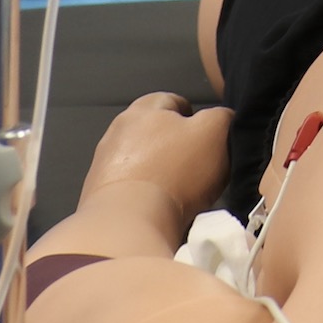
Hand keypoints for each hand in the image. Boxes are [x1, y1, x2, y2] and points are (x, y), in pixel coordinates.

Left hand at [84, 92, 232, 218]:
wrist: (130, 221)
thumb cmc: (174, 173)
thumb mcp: (214, 133)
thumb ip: (222, 117)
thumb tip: (223, 118)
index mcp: (145, 108)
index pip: (174, 101)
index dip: (196, 118)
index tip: (209, 138)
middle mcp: (119, 130)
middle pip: (155, 132)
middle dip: (175, 146)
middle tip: (198, 168)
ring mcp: (105, 163)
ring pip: (142, 161)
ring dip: (158, 172)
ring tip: (180, 193)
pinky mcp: (99, 193)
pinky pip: (130, 187)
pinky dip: (145, 194)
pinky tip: (159, 207)